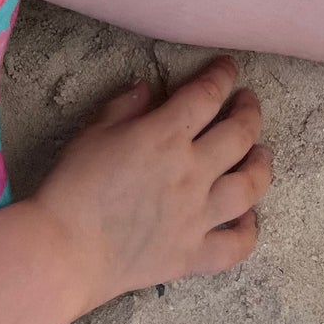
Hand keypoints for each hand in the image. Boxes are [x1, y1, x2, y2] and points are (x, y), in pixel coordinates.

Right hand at [31, 56, 269, 311]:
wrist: (62, 253)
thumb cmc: (71, 187)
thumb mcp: (93, 131)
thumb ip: (126, 106)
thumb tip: (149, 90)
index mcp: (165, 136)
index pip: (208, 94)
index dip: (223, 75)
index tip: (228, 68)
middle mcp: (191, 172)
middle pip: (241, 133)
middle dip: (250, 110)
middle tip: (247, 102)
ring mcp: (197, 216)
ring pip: (250, 186)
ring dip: (261, 164)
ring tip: (261, 153)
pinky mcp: (193, 255)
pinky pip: (236, 244)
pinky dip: (248, 229)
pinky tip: (246, 217)